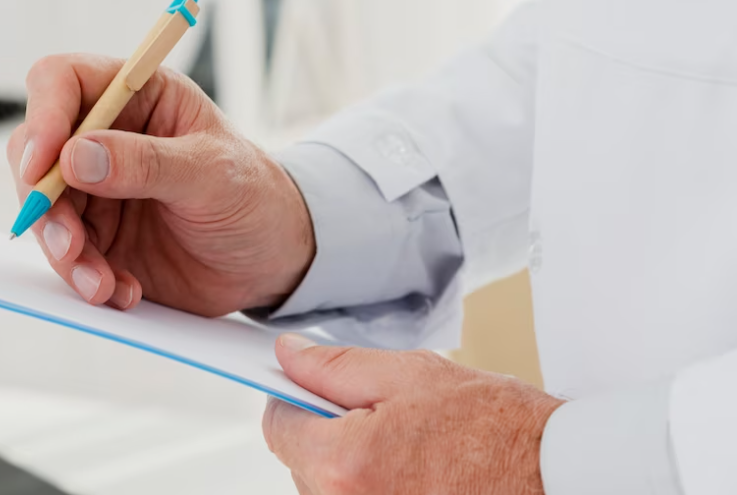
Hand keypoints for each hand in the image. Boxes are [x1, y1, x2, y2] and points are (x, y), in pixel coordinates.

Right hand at [7, 53, 314, 314]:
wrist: (271, 259)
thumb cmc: (255, 196)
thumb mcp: (212, 174)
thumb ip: (147, 163)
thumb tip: (74, 156)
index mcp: (139, 96)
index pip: (63, 81)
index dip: (43, 116)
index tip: (43, 165)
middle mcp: (107, 137)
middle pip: (36, 152)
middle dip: (45, 203)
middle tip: (70, 244)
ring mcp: (97, 189)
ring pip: (45, 211)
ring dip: (65, 252)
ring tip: (103, 284)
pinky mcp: (98, 236)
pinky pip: (67, 254)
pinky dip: (85, 278)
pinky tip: (123, 291)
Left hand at [263, 335, 565, 494]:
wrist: (558, 475)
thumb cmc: (499, 427)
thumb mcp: (412, 374)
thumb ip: (336, 366)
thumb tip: (290, 356)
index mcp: (345, 464)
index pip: (279, 427)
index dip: (294, 398)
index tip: (309, 387)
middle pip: (304, 462)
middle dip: (330, 430)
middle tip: (384, 413)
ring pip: (332, 487)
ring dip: (355, 462)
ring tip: (412, 445)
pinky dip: (378, 485)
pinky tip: (418, 470)